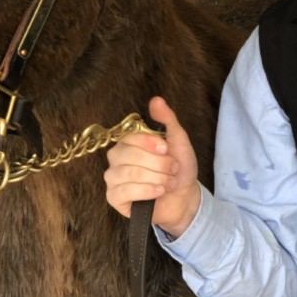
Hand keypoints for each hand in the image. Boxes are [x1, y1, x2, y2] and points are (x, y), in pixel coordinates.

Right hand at [104, 96, 200, 238]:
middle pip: (130, 155)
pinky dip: (147, 191)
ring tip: (169, 182)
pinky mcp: (114, 197)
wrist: (183, 197)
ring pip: (129, 173)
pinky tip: (159, 192)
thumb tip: (156, 100)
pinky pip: (125, 191)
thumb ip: (167, 120)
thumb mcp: (178, 140)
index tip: (166, 149)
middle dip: (158, 164)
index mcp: (129, 142)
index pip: (130, 136)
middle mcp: (117, 157)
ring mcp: (113, 177)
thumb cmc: (178, 168)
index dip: (149, 143)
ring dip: (156, 178)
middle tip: (173, 169)